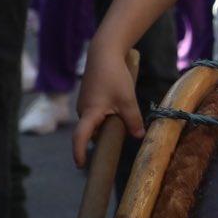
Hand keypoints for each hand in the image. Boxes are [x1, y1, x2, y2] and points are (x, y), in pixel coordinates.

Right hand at [71, 49, 143, 167]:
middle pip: (91, 131)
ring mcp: (84, 103)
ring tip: (123, 116)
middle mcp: (83, 110)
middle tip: (120, 136)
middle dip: (103, 137)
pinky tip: (118, 106)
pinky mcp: (88, 97)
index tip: (81, 165)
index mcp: (90, 113)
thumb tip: (138, 137)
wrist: (104, 53)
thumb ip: (133, 120)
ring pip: (95, 122)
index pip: (79, 138)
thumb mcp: (127, 100)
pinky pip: (96, 113)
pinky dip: (105, 115)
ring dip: (107, 124)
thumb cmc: (114, 76)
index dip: (79, 152)